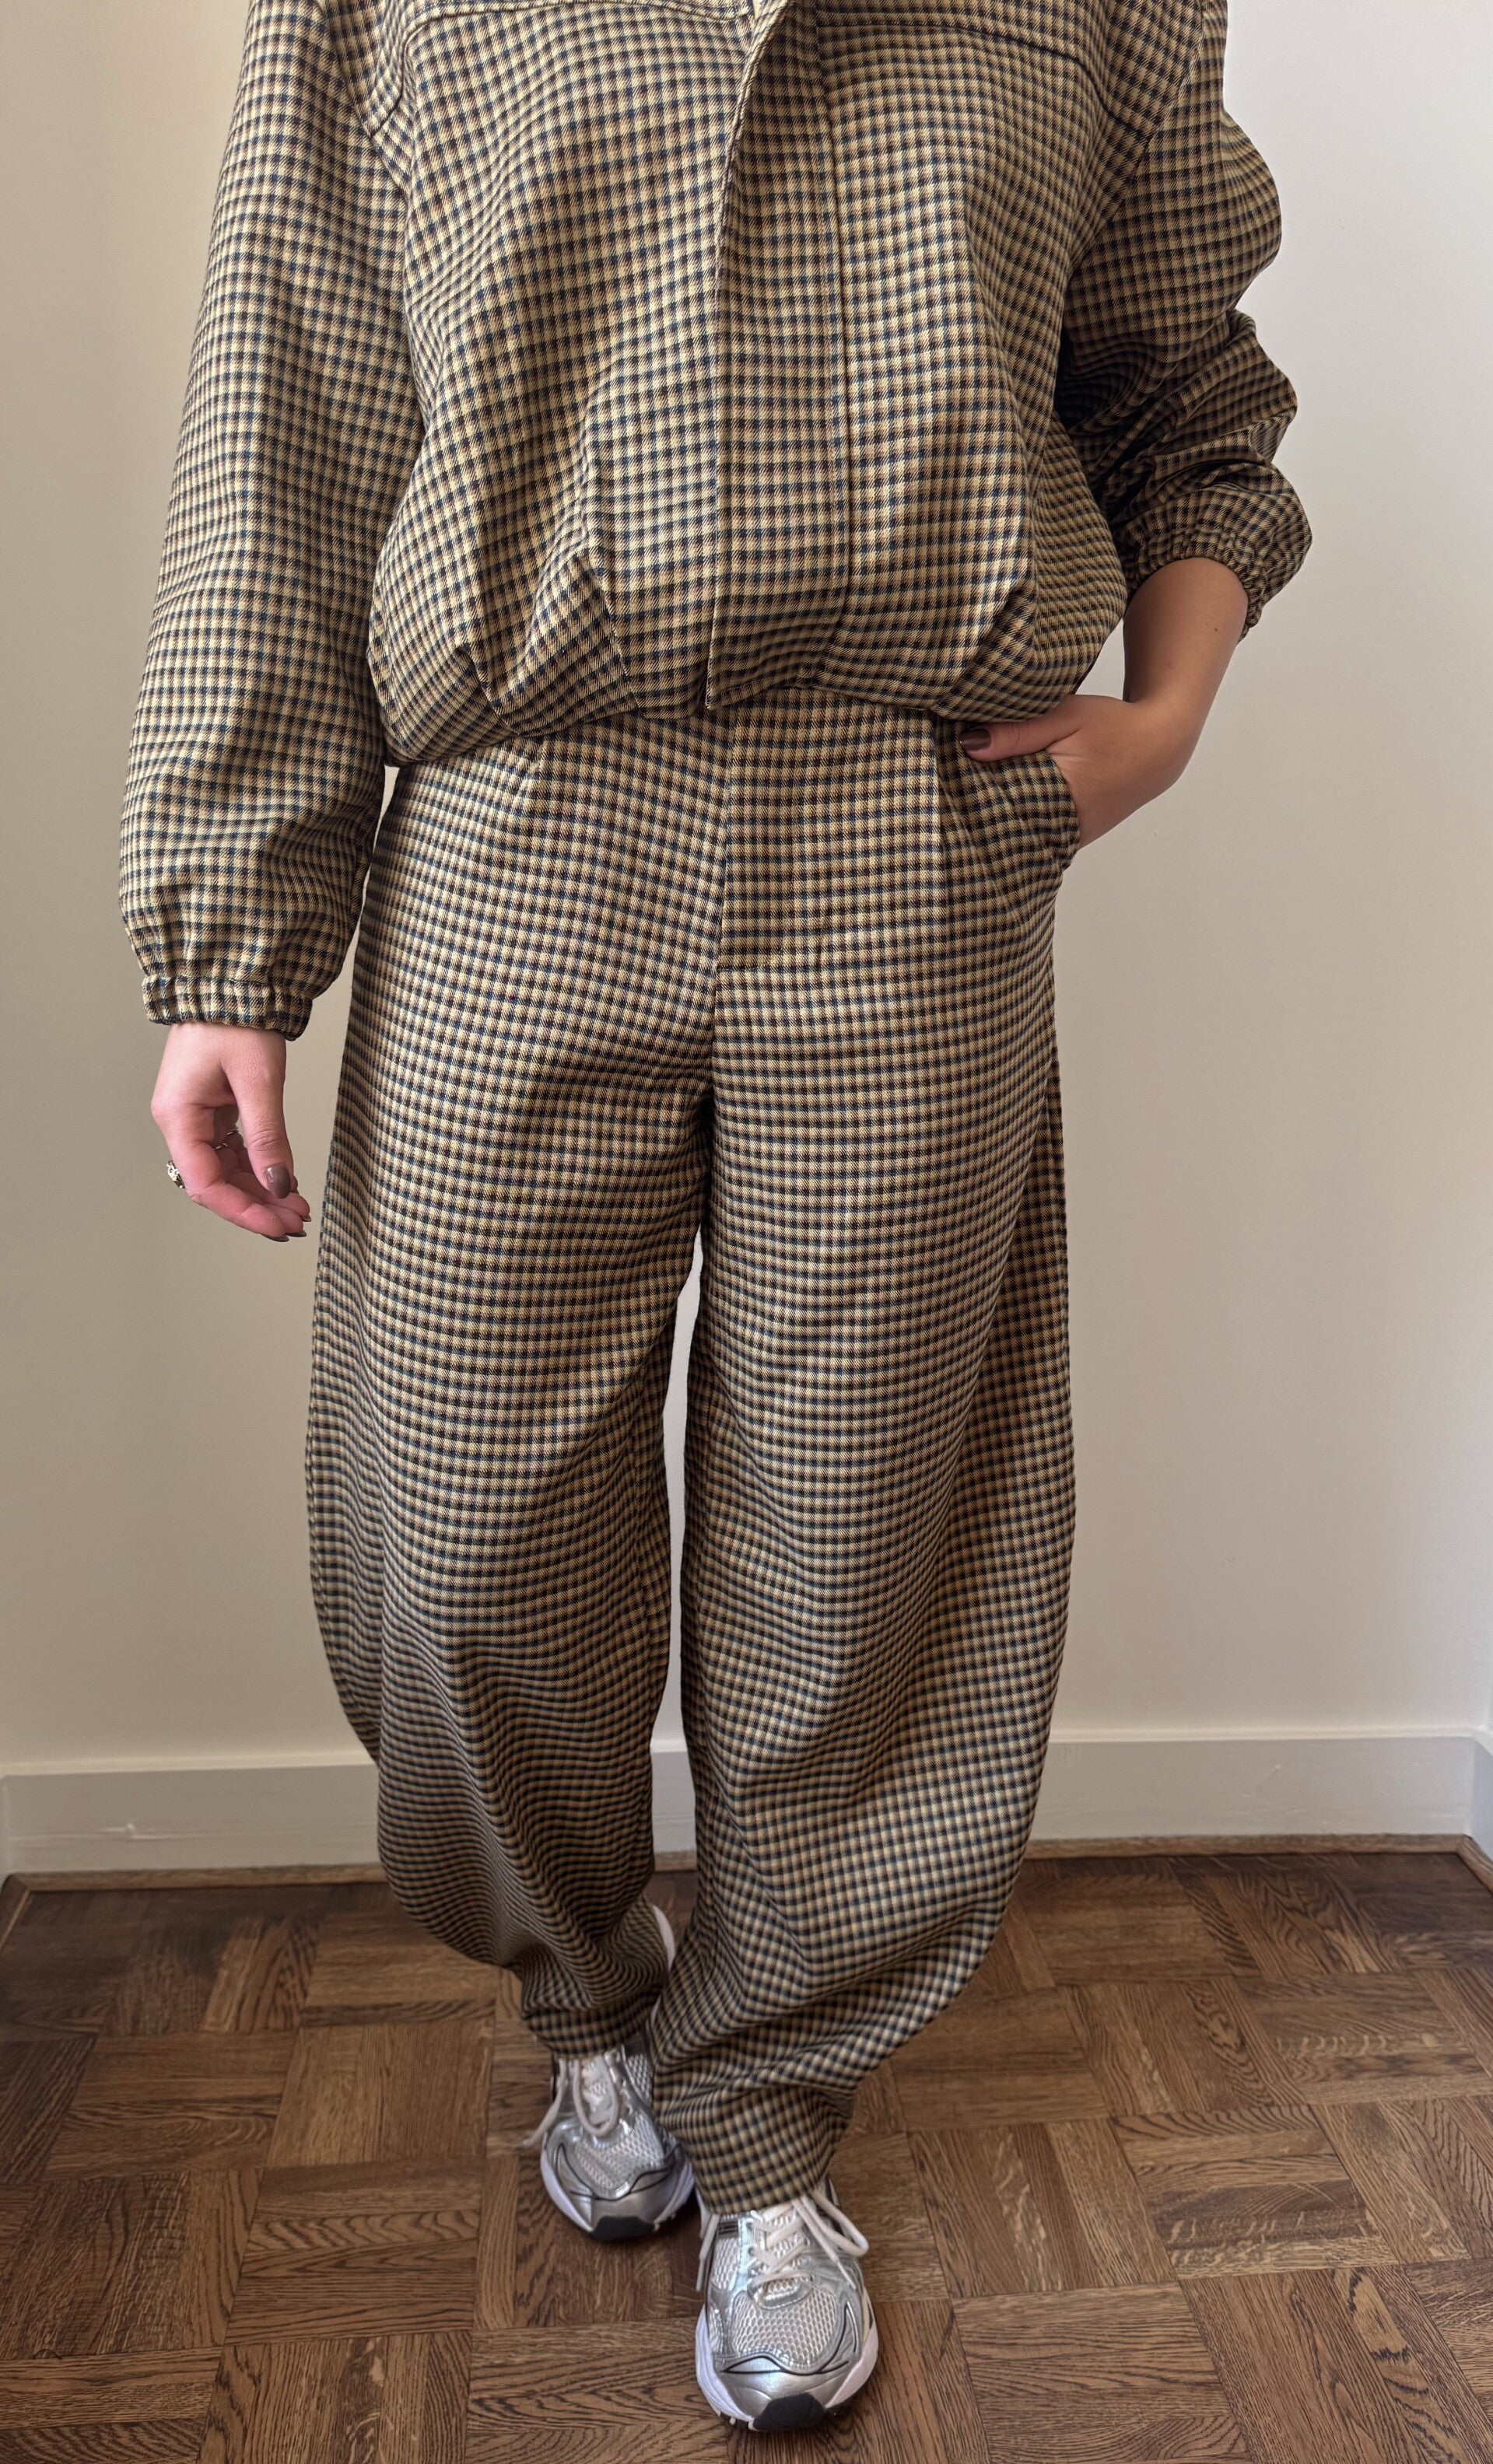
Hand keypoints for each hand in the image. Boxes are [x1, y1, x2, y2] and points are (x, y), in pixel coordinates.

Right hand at [151, 1024, 311, 1241]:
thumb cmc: (236, 1019)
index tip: (278, 1226)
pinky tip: (283, 1182)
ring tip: (296, 1208)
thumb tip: (279, 1184)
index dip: (243, 1211)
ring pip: (225, 1171)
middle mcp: (180, 1121)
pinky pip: (231, 1152)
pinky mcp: (212, 1110)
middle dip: (256, 1207)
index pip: (205, 1184)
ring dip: (260, 1192)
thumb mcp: (259, 1081)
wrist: (230, 981)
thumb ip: (268, 1136)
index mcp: (179, 1116)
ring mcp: (195, 1117)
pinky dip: (257, 1169)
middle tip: (296, 1223)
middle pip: (215, 1183)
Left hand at [958, 692, 1200, 846]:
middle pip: (1002, 827)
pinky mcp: (1071, 837)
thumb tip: (968, 744)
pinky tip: (995, 802)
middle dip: (974, 811)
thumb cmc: (1114, 727)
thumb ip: (1018, 731)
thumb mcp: (1066, 717)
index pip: (996, 811)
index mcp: (1059, 801)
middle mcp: (1062, 830)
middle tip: (941, 793)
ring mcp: (1068, 838)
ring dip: (995, 816)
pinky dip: (1015, 818)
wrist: (1158, 747)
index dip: (966, 800)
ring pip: (1017, 833)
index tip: (940, 786)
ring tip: (962, 796)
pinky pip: (1033, 833)